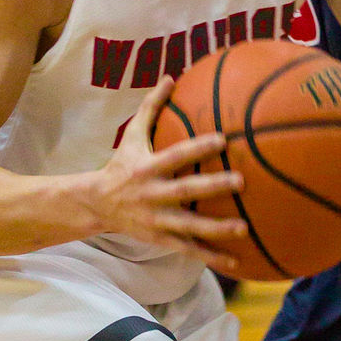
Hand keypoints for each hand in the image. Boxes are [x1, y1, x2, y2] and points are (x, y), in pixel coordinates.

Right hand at [85, 80, 246, 263]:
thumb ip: (151, 108)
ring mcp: (156, 220)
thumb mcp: (131, 136)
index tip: (222, 139)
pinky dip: (211, 257)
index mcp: (147, 168)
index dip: (197, 148)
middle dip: (212, 187)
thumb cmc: (121, 166)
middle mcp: (152, 195)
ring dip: (216, 229)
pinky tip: (237, 262)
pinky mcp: (160, 240)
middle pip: (184, 192)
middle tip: (241, 181)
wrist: (96, 204)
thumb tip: (170, 77)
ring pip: (189, 226)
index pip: (175, 156)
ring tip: (244, 227)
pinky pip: (188, 250)